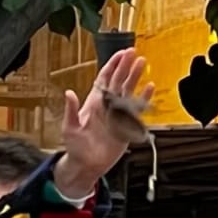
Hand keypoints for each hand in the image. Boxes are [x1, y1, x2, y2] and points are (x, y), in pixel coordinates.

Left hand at [54, 48, 152, 199]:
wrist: (87, 165)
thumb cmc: (75, 147)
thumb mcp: (69, 128)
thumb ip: (71, 111)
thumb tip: (68, 93)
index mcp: (93, 102)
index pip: (104, 79)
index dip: (112, 65)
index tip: (120, 54)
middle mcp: (107, 104)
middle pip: (118, 80)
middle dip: (125, 66)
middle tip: (133, 52)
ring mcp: (117, 113)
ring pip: (128, 90)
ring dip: (135, 76)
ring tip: (142, 62)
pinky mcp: (126, 124)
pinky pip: (137, 108)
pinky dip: (143, 97)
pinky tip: (149, 87)